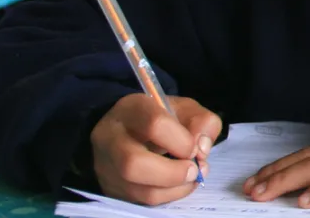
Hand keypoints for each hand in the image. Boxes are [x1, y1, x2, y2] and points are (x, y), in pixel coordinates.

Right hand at [90, 94, 221, 205]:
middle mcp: (111, 138)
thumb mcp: (185, 109)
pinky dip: (167, 196)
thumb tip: (201, 149)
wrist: (128, 129)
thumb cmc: (161, 117)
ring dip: (173, 189)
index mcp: (132, 109)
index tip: (195, 148)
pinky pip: (140, 199)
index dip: (181, 141)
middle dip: (173, 173)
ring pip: (137, 188)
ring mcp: (107, 165)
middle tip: (194, 170)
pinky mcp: (111, 187)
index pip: (155, 124)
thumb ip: (202, 122)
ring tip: (190, 179)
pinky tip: (178, 185)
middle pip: (134, 163)